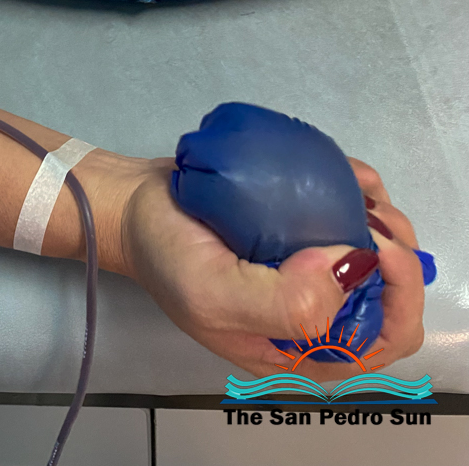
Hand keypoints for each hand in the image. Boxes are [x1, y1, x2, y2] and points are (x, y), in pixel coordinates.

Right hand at [117, 156, 425, 380]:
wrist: (129, 207)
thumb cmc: (164, 256)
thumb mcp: (213, 294)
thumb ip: (286, 304)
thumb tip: (351, 266)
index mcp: (293, 346)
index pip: (378, 339)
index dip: (397, 298)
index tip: (379, 249)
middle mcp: (307, 313)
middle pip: (388, 295)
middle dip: (398, 255)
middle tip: (372, 218)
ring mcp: (303, 270)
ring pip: (375, 253)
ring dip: (384, 222)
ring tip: (363, 197)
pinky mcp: (296, 231)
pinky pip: (348, 215)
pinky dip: (362, 194)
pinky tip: (349, 180)